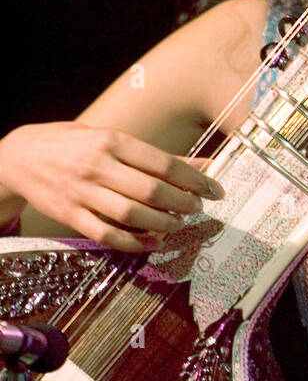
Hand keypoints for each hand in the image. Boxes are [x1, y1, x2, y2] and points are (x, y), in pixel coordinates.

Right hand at [0, 123, 223, 251]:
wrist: (20, 157)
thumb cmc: (74, 144)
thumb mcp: (111, 138)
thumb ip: (157, 155)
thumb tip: (204, 165)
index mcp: (112, 141)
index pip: (164, 163)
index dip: (195, 180)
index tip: (214, 190)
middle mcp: (98, 166)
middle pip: (151, 190)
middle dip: (182, 203)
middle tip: (197, 208)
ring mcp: (83, 192)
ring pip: (131, 214)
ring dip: (162, 224)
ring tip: (178, 224)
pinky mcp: (70, 215)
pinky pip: (106, 234)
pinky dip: (134, 243)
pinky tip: (153, 242)